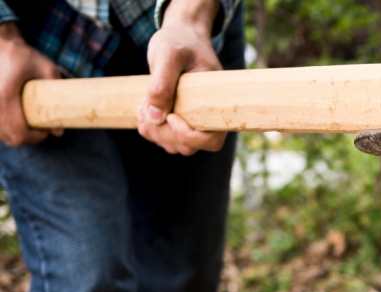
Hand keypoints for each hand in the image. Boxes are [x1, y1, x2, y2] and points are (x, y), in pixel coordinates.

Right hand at [0, 23, 62, 146]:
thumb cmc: (23, 55)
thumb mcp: (47, 68)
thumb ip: (58, 97)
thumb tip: (59, 132)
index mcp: (5, 98)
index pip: (19, 133)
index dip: (35, 137)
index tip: (46, 129)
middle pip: (10, 138)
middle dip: (28, 138)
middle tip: (40, 128)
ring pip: (2, 134)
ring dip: (16, 134)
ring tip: (28, 123)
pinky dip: (6, 128)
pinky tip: (16, 119)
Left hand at [137, 0, 224, 154]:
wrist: (180, 35)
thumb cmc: (179, 41)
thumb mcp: (169, 56)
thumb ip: (161, 84)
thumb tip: (154, 118)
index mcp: (217, 106)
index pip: (212, 141)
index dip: (189, 137)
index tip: (170, 116)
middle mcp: (209, 118)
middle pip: (188, 147)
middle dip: (162, 132)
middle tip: (145, 106)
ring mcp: (194, 121)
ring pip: (175, 145)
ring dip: (153, 131)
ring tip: (142, 104)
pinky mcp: (180, 119)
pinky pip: (165, 138)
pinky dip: (149, 127)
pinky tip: (143, 106)